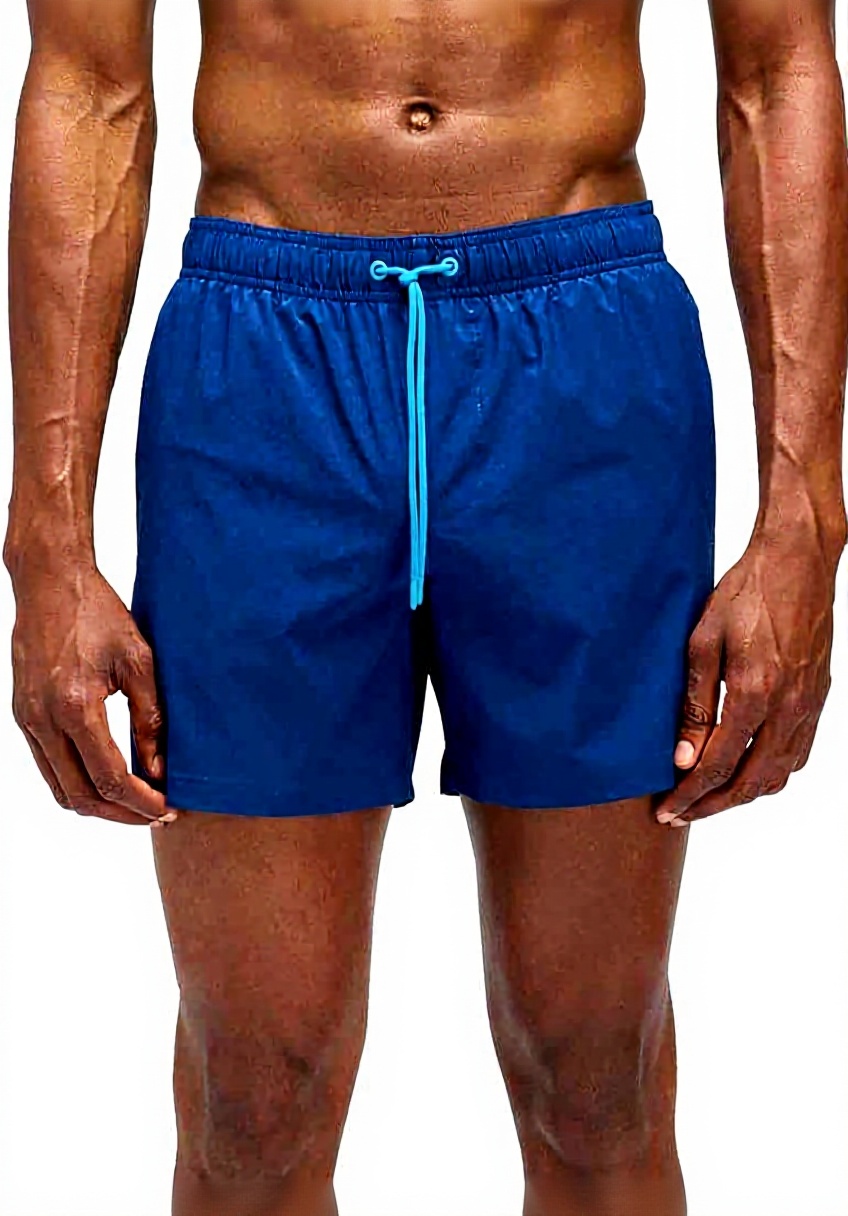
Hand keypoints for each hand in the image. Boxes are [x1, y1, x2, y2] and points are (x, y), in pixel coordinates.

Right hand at [10, 562, 176, 826]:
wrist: (50, 583)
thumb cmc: (98, 614)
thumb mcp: (139, 662)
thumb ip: (150, 720)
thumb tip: (159, 770)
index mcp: (75, 706)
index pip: (109, 778)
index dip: (141, 803)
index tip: (167, 809)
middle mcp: (43, 720)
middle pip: (81, 796)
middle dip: (122, 814)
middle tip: (157, 814)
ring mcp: (27, 720)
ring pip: (60, 788)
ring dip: (99, 804)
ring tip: (136, 803)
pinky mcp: (22, 715)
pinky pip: (48, 767)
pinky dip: (77, 783)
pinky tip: (108, 779)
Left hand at [655, 526, 838, 826]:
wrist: (798, 562)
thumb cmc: (745, 593)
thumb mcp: (702, 641)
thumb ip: (695, 704)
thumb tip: (683, 757)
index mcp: (754, 694)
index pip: (718, 766)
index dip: (690, 795)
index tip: (666, 810)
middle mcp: (787, 708)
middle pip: (751, 783)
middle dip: (713, 806)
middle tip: (681, 814)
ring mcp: (808, 706)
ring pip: (779, 775)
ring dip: (743, 795)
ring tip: (709, 798)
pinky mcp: (818, 698)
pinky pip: (797, 754)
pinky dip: (771, 773)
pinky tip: (748, 770)